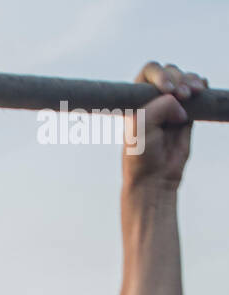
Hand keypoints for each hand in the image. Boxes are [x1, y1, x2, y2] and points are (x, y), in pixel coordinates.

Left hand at [124, 62, 207, 187]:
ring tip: (194, 93)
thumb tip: (183, 101)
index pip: (149, 72)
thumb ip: (161, 106)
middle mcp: (154, 100)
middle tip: (182, 95)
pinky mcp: (187, 115)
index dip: (161, 74)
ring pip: (184, 80)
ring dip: (191, 81)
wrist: (154, 177)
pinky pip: (196, 94)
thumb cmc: (141, 153)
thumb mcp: (142, 125)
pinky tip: (202, 87)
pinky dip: (200, 85)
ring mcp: (171, 106)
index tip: (168, 89)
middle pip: (170, 72)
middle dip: (178, 78)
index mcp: (137, 99)